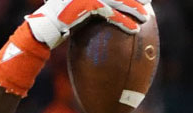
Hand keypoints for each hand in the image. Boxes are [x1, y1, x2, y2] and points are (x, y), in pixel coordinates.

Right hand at [25, 0, 146, 47]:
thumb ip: (93, 4)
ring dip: (134, 8)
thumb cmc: (60, 20)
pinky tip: (134, 29)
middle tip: (148, 1)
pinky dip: (123, 22)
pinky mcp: (86, 4)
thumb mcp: (77, 6)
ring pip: (118, 0)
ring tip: (145, 16)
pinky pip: (110, 13)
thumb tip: (107, 8)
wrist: (44, 26)